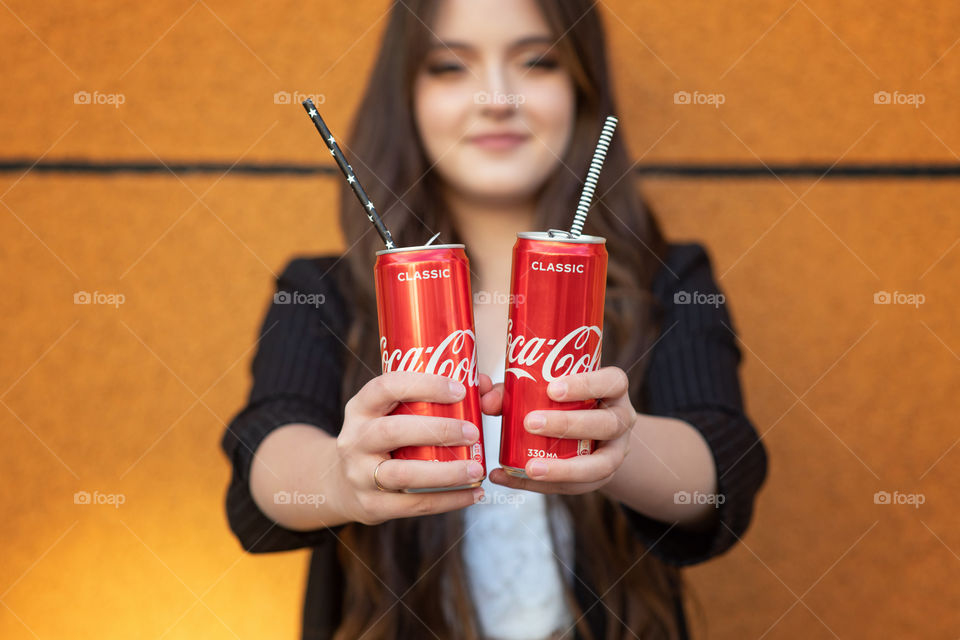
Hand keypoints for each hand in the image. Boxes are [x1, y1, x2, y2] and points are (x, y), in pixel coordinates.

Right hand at [334, 371, 488, 524]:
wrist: (343, 484)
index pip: (386, 387)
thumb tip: (487, 387)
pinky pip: (414, 504)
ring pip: (403, 474)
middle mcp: (355, 439)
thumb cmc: (384, 439)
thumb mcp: (390, 414)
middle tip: (473, 432)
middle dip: (439, 430)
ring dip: (446, 473)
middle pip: (393, 431)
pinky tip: (474, 494)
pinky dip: (449, 500)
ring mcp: (359, 475)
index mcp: (360, 408)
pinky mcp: (372, 506)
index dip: (423, 385)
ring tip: (477, 470)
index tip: (460, 390)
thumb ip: (431, 398)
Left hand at [481, 367, 635, 494]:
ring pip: (600, 465)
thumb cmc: (562, 403)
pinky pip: (575, 488)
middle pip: (605, 424)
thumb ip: (513, 389)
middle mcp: (621, 420)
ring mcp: (616, 452)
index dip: (585, 385)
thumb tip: (482, 393)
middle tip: (530, 423)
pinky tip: (509, 479)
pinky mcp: (600, 479)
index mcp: (613, 390)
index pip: (612, 382)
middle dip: (568, 425)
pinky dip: (539, 486)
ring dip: (563, 468)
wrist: (592, 436)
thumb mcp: (543, 389)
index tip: (552, 389)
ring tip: (530, 468)